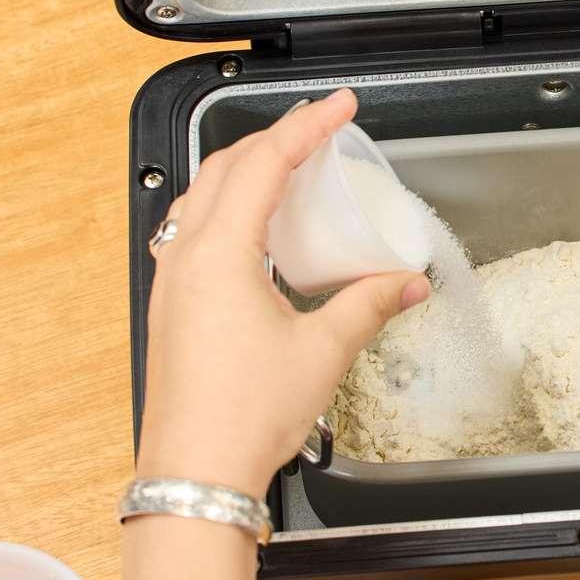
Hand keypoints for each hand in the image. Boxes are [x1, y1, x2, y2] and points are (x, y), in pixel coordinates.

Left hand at [137, 89, 429, 494]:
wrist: (196, 473)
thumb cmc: (243, 415)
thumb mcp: (323, 350)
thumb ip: (369, 305)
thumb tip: (407, 282)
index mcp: (219, 255)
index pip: (264, 164)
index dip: (307, 126)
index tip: (340, 107)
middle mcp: (186, 258)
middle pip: (225, 167)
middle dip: (277, 138)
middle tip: (322, 129)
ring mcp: (172, 281)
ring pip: (203, 196)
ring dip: (247, 170)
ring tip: (291, 167)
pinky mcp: (173, 306)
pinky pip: (195, 231)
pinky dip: (229, 208)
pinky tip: (256, 228)